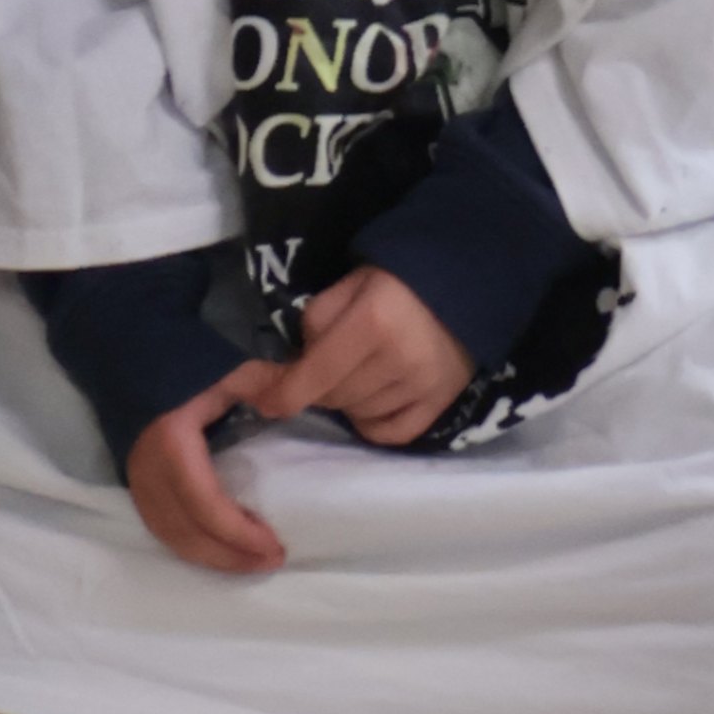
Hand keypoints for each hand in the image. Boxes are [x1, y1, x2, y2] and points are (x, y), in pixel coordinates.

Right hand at [123, 361, 287, 574]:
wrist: (123, 359)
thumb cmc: (178, 366)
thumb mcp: (225, 371)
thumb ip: (264, 383)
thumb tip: (302, 395)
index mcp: (172, 444)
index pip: (205, 505)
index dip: (239, 534)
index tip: (275, 546)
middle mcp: (150, 472)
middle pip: (189, 533)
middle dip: (231, 556)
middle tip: (271, 561)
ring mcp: (137, 482)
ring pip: (173, 538)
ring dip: (212, 558)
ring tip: (251, 562)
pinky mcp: (135, 486)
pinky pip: (162, 530)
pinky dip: (192, 547)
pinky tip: (219, 549)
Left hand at [239, 264, 472, 451]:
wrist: (461, 285)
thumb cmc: (395, 279)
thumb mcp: (348, 285)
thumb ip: (315, 322)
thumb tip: (284, 370)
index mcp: (372, 323)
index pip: (313, 375)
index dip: (276, 391)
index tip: (252, 395)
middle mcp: (399, 361)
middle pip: (331, 397)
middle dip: (313, 385)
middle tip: (317, 364)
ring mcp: (422, 388)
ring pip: (356, 415)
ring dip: (342, 399)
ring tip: (352, 371)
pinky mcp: (440, 405)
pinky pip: (389, 433)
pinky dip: (370, 422)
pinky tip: (369, 399)